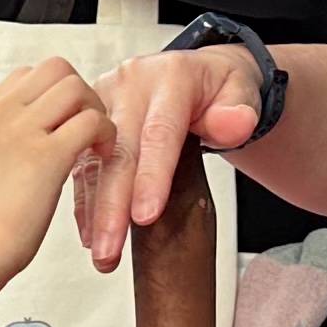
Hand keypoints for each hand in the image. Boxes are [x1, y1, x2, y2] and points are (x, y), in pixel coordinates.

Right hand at [0, 58, 121, 292]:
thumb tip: (34, 141)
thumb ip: (3, 143)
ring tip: (96, 144)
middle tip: (87, 129)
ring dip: (96, 110)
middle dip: (81, 94)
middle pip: (55, 69)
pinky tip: (102, 157)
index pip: (28, 75)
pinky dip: (106, 134)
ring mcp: (21, 130)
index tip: (64, 125)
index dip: (55, 96)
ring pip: (76, 87)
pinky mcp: (46, 155)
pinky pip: (91, 121)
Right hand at [82, 45, 267, 268]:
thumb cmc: (218, 88)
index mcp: (169, 75)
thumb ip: (240, 110)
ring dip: (96, 212)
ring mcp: (105, 100)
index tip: (146, 217)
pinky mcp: (91, 120)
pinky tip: (91, 234)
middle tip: (111, 251)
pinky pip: (84, 164)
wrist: (199, 72)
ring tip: (103, 254)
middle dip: (112, 207)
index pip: (159, 133)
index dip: (151, 177)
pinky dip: (87, 202)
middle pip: (119, 152)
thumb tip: (234, 123)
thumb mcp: (242, 92)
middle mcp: (130, 83)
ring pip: (95, 162)